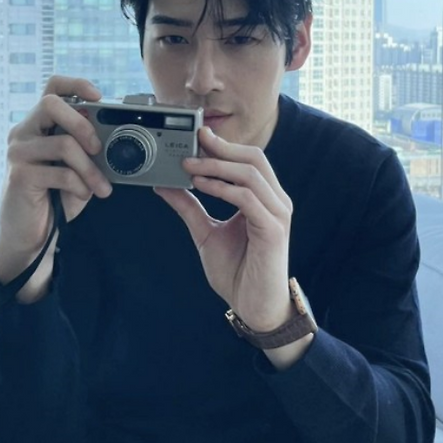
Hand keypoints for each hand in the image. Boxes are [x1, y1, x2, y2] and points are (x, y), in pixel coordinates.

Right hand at [0, 75, 110, 301]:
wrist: (32, 235)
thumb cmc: (55, 196)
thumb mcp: (76, 166)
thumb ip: (87, 146)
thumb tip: (118, 134)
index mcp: (39, 124)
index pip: (52, 88)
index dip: (76, 84)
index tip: (99, 96)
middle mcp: (23, 132)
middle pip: (52, 104)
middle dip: (83, 124)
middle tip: (98, 148)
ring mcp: (18, 152)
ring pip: (63, 142)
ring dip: (90, 168)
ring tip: (100, 186)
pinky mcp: (19, 176)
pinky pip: (61, 172)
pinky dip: (80, 185)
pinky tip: (84, 194)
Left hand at [154, 127, 293, 332]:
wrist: (253, 307)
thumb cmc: (237, 271)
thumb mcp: (205, 232)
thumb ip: (189, 207)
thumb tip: (165, 185)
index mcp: (264, 198)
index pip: (248, 160)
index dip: (224, 145)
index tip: (196, 135)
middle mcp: (275, 201)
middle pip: (254, 158)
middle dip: (222, 147)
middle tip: (192, 141)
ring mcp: (277, 214)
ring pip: (251, 173)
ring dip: (217, 165)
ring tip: (189, 165)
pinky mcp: (273, 230)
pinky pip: (247, 198)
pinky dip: (222, 188)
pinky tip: (201, 186)